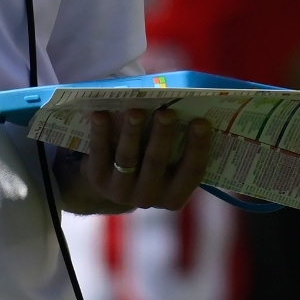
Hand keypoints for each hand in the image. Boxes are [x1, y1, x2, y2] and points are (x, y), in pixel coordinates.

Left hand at [60, 108, 212, 212]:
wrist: (113, 184)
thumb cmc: (151, 163)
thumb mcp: (168, 164)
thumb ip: (178, 143)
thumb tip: (187, 103)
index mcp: (174, 194)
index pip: (191, 172)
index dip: (198, 147)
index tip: (202, 122)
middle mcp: (149, 196)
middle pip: (156, 163)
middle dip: (162, 136)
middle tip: (166, 112)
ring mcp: (121, 190)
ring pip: (128, 158)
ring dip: (132, 132)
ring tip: (135, 111)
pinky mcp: (98, 179)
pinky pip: (100, 153)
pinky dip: (100, 132)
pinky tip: (100, 114)